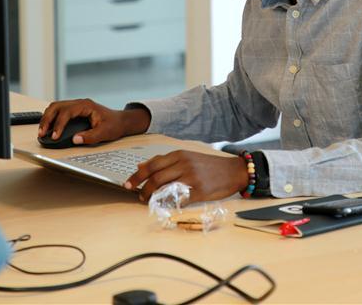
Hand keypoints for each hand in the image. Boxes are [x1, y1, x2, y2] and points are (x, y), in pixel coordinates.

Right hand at [38, 99, 149, 144]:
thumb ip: (90, 136)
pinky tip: (48, 127)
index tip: (54, 136)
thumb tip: (75, 139)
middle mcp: (79, 103)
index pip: (67, 112)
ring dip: (47, 118)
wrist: (121, 121)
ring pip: (55, 106)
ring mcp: (76, 105)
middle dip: (47, 119)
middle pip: (57, 106)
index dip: (58, 124)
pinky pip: (59, 110)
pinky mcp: (75, 110)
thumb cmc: (114, 125)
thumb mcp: (104, 133)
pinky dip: (51, 117)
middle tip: (42, 133)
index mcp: (86, 106)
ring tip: (42, 131)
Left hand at [124, 150, 248, 203]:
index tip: (128, 183)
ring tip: (148, 201)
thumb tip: (142, 165)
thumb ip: (164, 161)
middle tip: (137, 195)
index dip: (137, 175)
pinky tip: (164, 206)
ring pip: (164, 188)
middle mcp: (184, 164)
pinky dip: (168, 204)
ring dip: (152, 197)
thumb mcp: (187, 157)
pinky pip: (178, 199)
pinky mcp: (199, 191)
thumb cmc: (208, 165)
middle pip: (155, 177)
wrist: (233, 171)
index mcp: (179, 154)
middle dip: (142, 188)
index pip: (152, 164)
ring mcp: (191, 178)